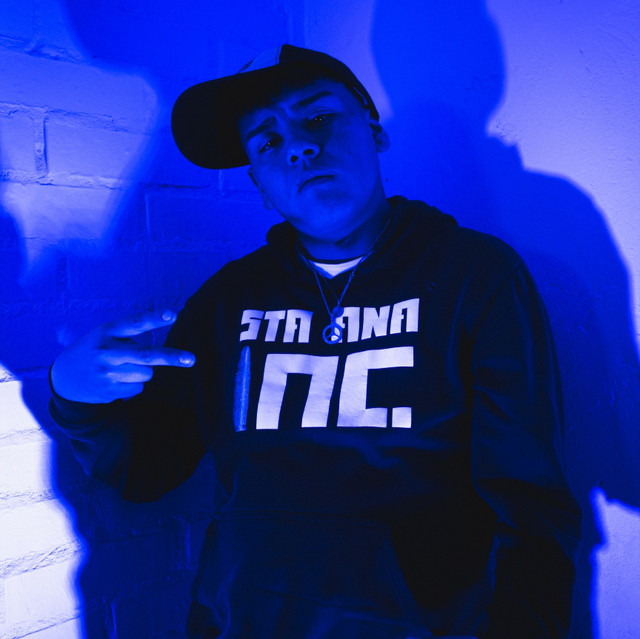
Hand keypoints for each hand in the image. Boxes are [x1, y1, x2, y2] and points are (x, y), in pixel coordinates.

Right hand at [50, 310, 195, 403]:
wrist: (64, 378)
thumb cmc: (95, 349)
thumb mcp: (104, 334)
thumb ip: (128, 335)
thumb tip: (161, 352)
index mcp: (106, 331)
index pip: (135, 323)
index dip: (155, 318)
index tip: (172, 314)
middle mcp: (106, 351)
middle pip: (146, 355)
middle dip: (171, 357)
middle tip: (191, 359)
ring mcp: (106, 373)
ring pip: (147, 373)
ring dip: (142, 371)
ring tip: (122, 368)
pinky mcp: (108, 391)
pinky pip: (138, 388)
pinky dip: (133, 385)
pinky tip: (116, 380)